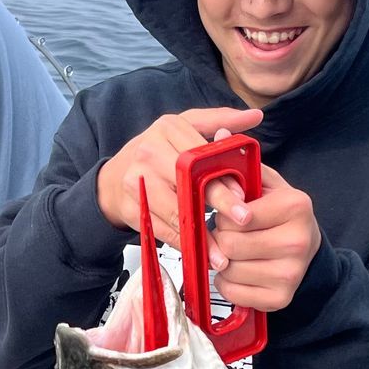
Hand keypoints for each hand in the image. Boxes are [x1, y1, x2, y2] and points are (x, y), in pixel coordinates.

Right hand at [96, 108, 262, 248]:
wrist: (114, 177)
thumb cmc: (157, 151)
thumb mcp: (185, 127)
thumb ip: (220, 121)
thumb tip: (255, 115)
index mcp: (168, 128)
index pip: (200, 153)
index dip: (223, 174)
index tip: (243, 192)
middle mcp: (149, 152)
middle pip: (189, 181)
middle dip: (219, 203)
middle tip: (242, 220)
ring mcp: (137, 181)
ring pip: (175, 211)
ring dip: (201, 234)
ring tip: (223, 251)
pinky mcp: (131, 207)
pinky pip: (161, 229)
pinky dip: (183, 243)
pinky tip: (201, 253)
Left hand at [211, 163, 322, 311]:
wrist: (307, 253)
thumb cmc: (280, 215)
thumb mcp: (267, 185)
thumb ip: (243, 164)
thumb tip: (221, 134)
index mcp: (296, 205)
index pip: (237, 214)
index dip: (225, 214)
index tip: (233, 214)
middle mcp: (298, 241)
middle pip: (229, 244)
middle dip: (222, 238)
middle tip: (232, 234)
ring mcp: (291, 274)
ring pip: (228, 270)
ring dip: (223, 261)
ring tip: (236, 252)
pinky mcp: (280, 299)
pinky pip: (232, 292)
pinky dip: (227, 283)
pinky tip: (240, 271)